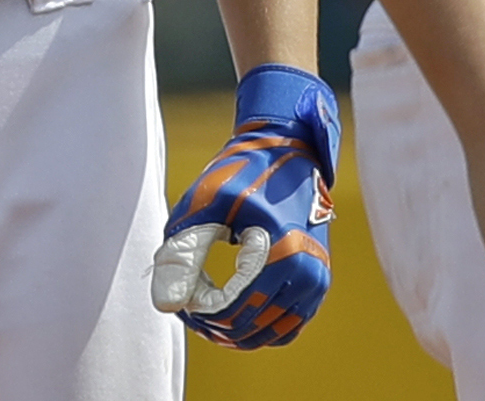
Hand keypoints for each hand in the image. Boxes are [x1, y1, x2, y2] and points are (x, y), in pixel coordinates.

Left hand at [149, 64, 336, 348]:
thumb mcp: (206, 204)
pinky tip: (233, 316)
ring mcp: (316, 281)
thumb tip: (166, 305)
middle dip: (210, 322)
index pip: (230, 308)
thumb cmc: (242, 173)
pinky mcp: (318, 282)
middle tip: (186, 304)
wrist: (289, 150)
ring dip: (234, 332)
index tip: (180, 293)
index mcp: (280, 252)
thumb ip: (183, 254)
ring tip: (204, 314)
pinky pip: (288, 328)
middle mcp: (306, 273)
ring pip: (268, 334)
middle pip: (247, 326)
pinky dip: (260, 331)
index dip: (197, 309)